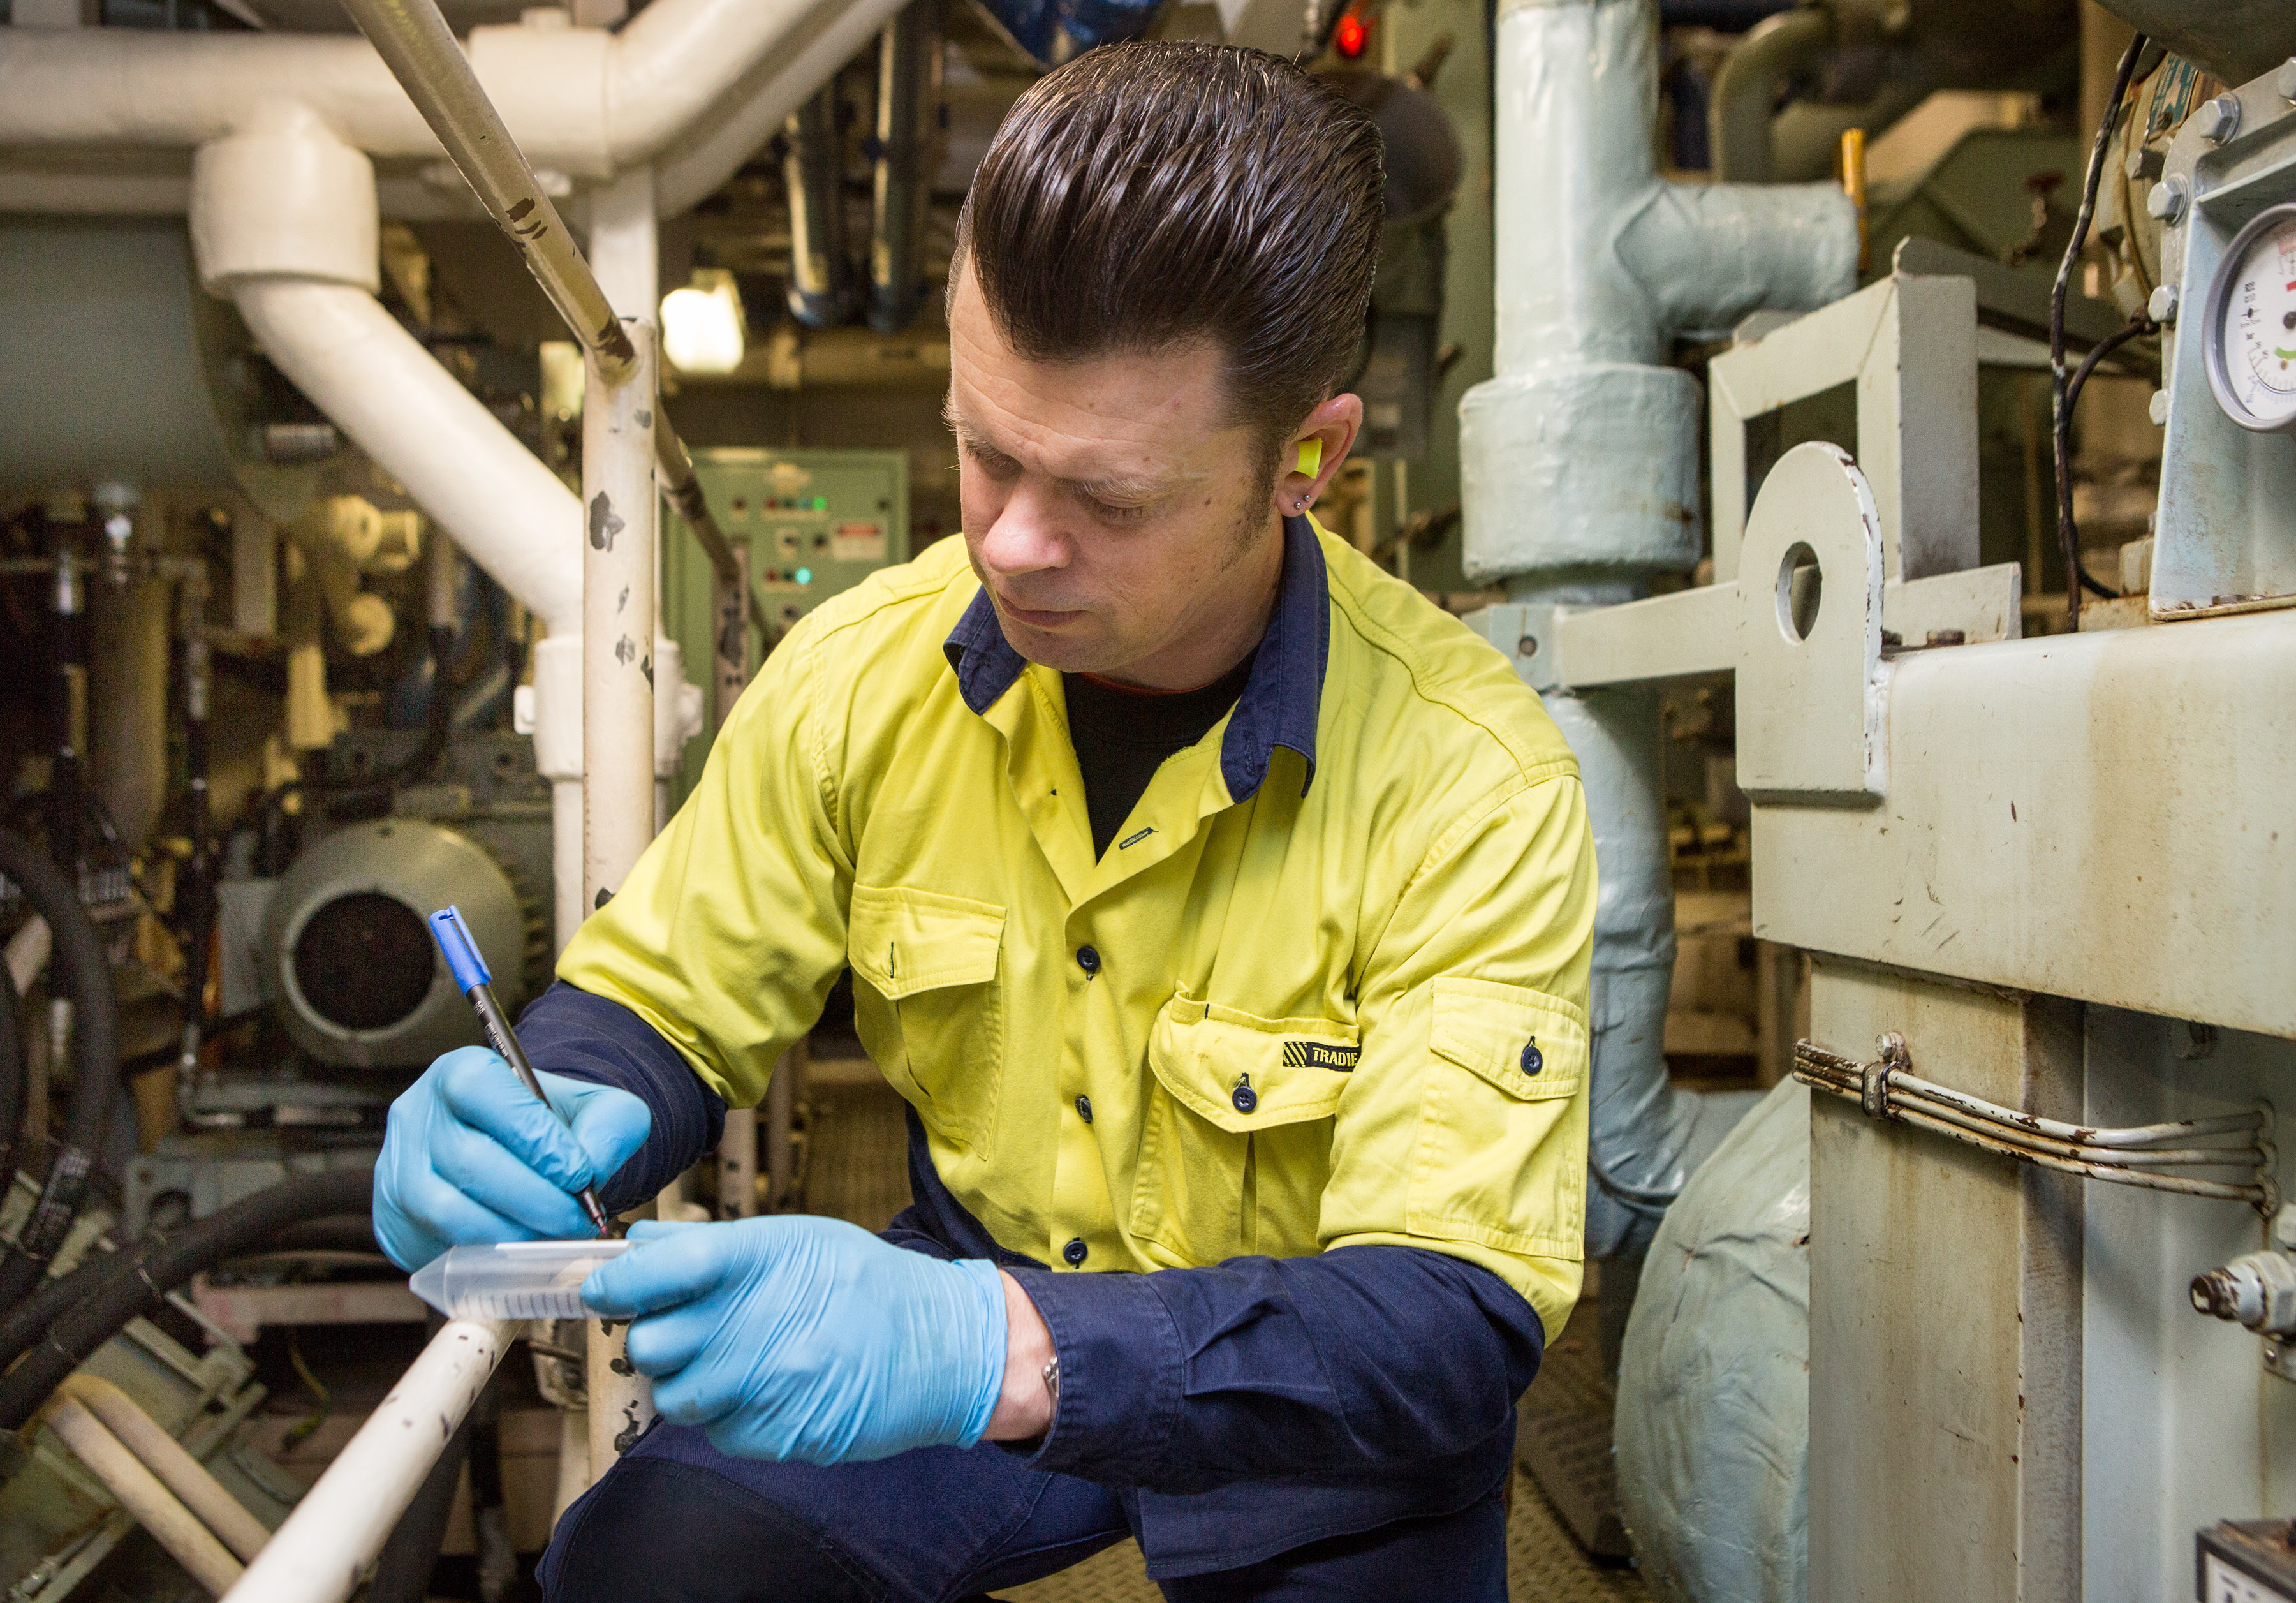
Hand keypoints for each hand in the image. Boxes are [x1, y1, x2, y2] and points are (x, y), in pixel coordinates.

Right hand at [374, 1046, 649, 1269]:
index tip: (579, 1174)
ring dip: (512, 1231)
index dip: (535, 1136)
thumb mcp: (592, 1108)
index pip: (485, 1092)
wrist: (509, 1157)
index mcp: (459, 1072)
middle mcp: (417, 1115)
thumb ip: (609, 1125)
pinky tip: (523, 1247)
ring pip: (449, 1210)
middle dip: (535, 1198)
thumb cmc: (546, 1129)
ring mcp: (397, 1169)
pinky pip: (437, 1244)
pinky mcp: (394, 1218)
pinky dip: (488, 1254)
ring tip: (553, 1234)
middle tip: (578, 1218)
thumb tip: (591, 1167)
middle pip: (469, 1160)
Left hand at [582, 1216, 1007, 1463]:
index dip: (619, 1283)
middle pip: (653, 1343)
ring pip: (675, 1397)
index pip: (663, 1268)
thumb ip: (715, 1245)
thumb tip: (637, 1244)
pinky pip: (717, 1431)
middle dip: (657, 1338)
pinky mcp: (780, 1434)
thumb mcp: (798, 1241)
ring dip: (689, 1382)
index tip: (601, 1289)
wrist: (941, 1347)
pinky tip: (767, 1390)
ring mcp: (770, 1384)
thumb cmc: (866, 1286)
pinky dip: (729, 1415)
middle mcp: (761, 1322)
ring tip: (731, 1363)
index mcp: (764, 1259)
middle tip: (685, 1330)